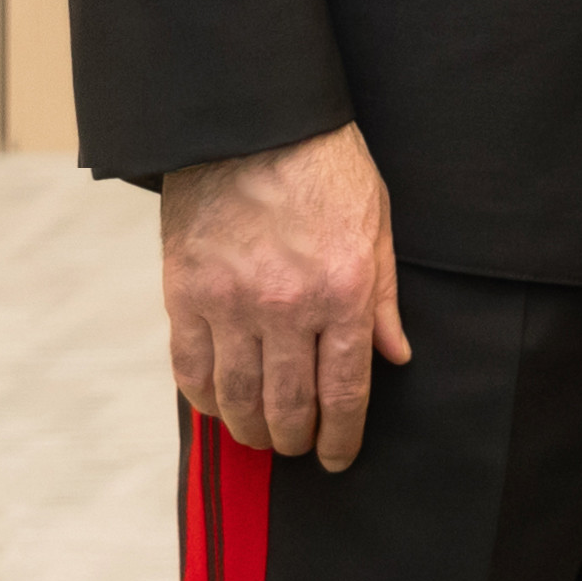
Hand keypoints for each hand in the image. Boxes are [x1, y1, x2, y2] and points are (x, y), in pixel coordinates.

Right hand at [161, 123, 407, 470]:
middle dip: (297, 438)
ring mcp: (230, 303)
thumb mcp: (376, 224)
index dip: (342, 436)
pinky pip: (190, 369)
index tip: (339, 456)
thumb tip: (396, 356)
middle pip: (289, 405)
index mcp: (342, 290)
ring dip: (250, 429)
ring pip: (238, 397)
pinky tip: (218, 406)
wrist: (253, 123)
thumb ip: (382, 297)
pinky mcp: (185, 294)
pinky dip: (204, 398)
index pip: (345, 390)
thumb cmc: (325, 167)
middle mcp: (286, 306)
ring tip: (261, 435)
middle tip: (299, 446)